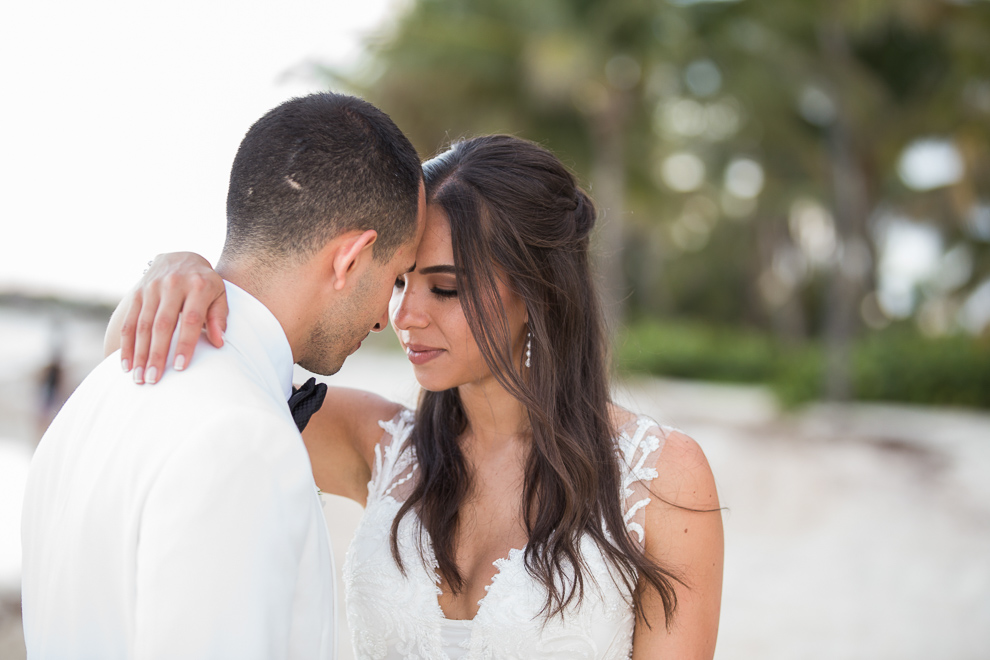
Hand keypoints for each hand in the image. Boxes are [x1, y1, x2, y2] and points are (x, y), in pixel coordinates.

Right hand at [119, 252, 226, 383]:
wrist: (181, 257)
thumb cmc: (205, 284)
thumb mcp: (220, 294)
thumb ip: (219, 317)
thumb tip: (219, 342)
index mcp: (197, 286)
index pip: (190, 319)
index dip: (185, 344)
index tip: (180, 367)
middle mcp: (172, 285)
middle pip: (162, 325)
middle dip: (156, 354)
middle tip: (153, 380)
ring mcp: (151, 288)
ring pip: (142, 325)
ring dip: (139, 354)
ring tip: (138, 378)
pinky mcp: (137, 293)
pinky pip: (129, 321)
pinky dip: (126, 344)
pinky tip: (125, 364)